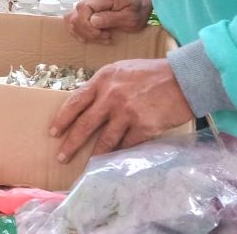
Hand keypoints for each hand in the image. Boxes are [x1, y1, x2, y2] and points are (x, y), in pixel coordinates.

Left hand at [49, 58, 193, 162]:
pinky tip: (112, 162)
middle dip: (70, 143)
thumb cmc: (151, 73)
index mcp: (103, 80)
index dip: (62, 119)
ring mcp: (126, 113)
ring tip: (86, 165)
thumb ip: (103, 86)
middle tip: (61, 156)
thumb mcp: (121, 71)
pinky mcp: (143, 127)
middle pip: (85, 124)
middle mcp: (111, 96)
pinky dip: (119, 154)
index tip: (53, 132)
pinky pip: (126, 145)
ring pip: (104, 140)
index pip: (75, 101)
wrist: (182, 79)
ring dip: (94, 155)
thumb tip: (87, 103)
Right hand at [65, 0, 151, 42]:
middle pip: (75, 15)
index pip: (83, 8)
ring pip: (71, 18)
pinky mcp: (86, 11)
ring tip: (99, 37)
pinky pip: (73, 20)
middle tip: (105, 37)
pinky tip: (90, 37)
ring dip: (82, 33)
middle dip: (88, 32)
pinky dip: (78, 31)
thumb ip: (112, 18)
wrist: (139, 2)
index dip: (88, 25)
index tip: (103, 34)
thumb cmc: (137, 9)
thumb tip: (93, 21)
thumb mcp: (131, 17)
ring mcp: (88, 4)